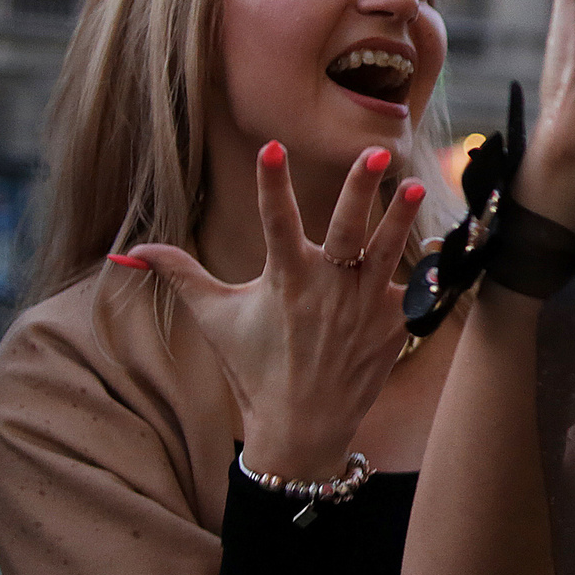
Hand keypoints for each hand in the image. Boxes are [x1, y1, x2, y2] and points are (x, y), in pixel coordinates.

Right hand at [119, 143, 422, 480]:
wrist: (303, 425)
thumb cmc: (254, 366)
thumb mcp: (215, 318)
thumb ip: (181, 275)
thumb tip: (132, 251)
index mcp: (284, 280)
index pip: (274, 221)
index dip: (271, 185)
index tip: (271, 148)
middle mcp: (327, 289)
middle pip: (345, 230)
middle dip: (359, 191)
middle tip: (375, 155)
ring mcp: (364, 307)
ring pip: (387, 251)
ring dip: (402, 218)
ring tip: (417, 184)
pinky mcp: (393, 324)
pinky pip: (415, 288)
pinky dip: (427, 268)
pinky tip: (443, 244)